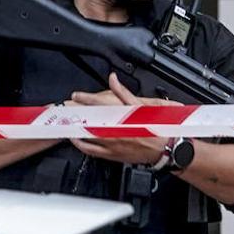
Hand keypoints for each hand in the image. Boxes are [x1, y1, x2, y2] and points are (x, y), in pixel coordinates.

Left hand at [69, 73, 183, 164]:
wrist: (166, 148)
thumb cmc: (156, 128)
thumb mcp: (142, 105)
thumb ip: (124, 92)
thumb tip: (113, 79)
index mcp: (121, 116)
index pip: (99, 104)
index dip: (85, 98)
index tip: (76, 95)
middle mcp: (114, 130)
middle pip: (89, 121)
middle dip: (76, 114)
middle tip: (67, 110)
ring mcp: (112, 144)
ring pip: (87, 137)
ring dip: (75, 129)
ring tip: (69, 123)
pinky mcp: (112, 155)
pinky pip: (91, 151)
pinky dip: (80, 145)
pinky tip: (76, 140)